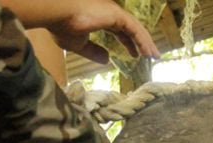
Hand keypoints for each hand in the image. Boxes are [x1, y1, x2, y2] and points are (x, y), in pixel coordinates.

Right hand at [2, 0, 160, 63]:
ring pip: (136, 29)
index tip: (134, 54)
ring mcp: (114, 12)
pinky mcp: (117, 15)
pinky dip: (143, 41)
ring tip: (155, 56)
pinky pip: (135, 30)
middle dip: (141, 43)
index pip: (119, 31)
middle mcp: (110, 13)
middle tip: (150, 55)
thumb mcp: (79, 45)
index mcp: (101, 18)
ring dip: (146, 43)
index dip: (128, 42)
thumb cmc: (62, 27)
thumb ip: (93, 52)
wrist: (58, 14)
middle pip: (131, 29)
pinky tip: (149, 52)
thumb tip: (107, 59)